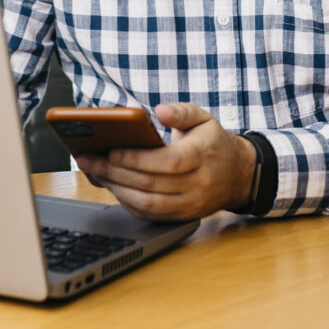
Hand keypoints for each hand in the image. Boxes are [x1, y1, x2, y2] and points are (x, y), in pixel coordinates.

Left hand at [75, 102, 256, 220]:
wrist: (238, 175)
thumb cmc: (213, 142)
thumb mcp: (203, 118)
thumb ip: (181, 111)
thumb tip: (160, 110)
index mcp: (201, 157)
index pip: (166, 162)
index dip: (136, 159)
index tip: (112, 151)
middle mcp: (197, 185)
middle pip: (150, 183)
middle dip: (115, 172)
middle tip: (89, 160)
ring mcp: (190, 205)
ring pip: (147, 203)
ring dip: (117, 190)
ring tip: (95, 174)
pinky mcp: (182, 217)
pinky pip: (150, 215)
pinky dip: (128, 203)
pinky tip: (113, 188)